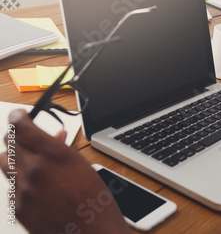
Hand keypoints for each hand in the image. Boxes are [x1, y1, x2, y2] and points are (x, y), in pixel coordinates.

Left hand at [0, 110, 130, 233]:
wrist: (92, 233)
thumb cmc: (95, 201)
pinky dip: (21, 184)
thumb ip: (61, 148)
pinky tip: (38, 188)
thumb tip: (52, 136)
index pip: (20, 126)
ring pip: (5, 166)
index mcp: (54, 155)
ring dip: (15, 160)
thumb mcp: (82, 165)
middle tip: (24, 137)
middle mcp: (34, 171)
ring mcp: (23, 191)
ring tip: (31, 163)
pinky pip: (11, 189)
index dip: (17, 116)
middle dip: (16, 138)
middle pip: (8, 144)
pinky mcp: (19, 209)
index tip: (19, 115)